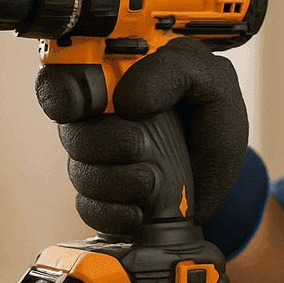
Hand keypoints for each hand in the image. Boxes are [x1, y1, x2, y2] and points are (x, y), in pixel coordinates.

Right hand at [35, 36, 248, 237]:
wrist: (221, 177)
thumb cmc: (214, 122)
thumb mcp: (213, 82)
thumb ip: (174, 69)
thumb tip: (127, 98)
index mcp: (116, 79)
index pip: (62, 78)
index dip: (63, 93)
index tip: (92, 106)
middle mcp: (98, 119)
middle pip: (70, 131)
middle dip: (104, 143)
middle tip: (139, 145)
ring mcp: (97, 160)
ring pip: (79, 172)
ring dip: (116, 181)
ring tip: (152, 182)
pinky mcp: (103, 198)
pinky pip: (88, 209)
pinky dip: (115, 213)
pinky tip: (141, 211)